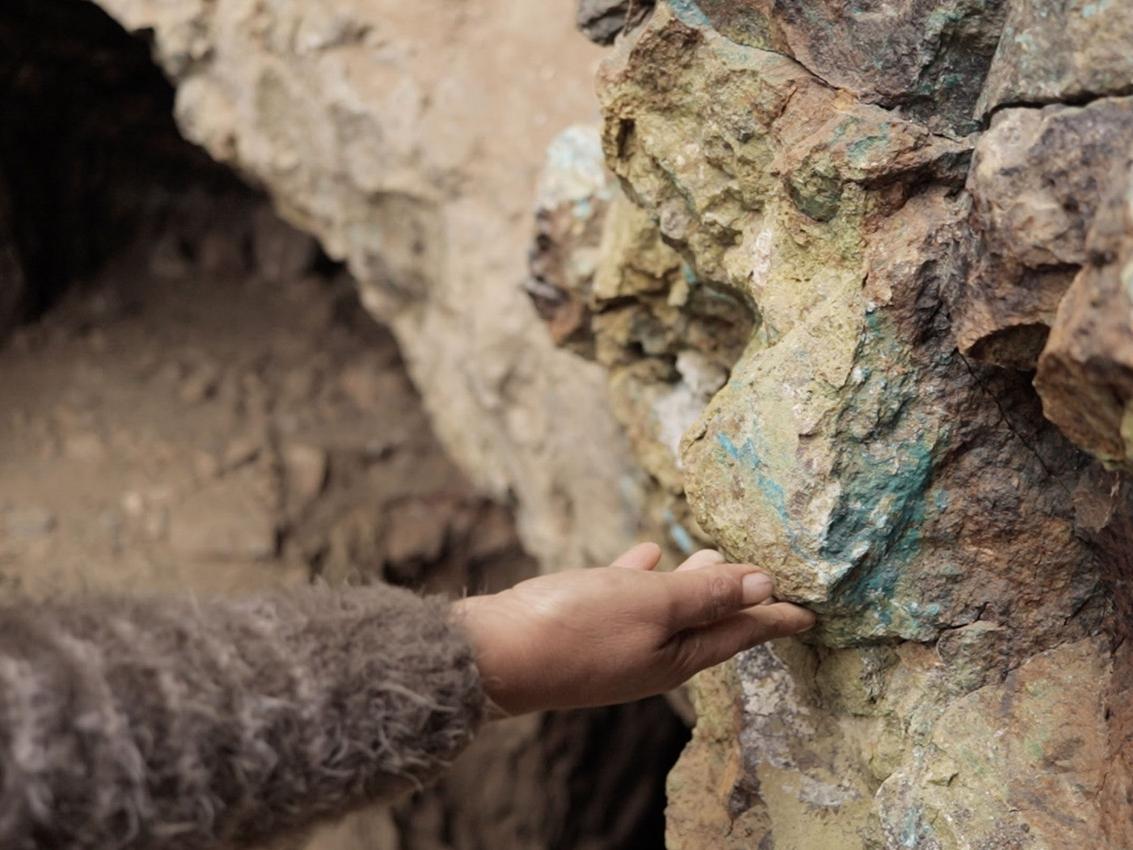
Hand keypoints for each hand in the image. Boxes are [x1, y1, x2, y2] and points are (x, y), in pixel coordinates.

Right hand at [453, 543, 815, 714]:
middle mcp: (652, 656)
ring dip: (692, 583)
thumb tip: (764, 588)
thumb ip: (707, 594)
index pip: (742, 632)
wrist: (495, 654)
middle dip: (739, 599)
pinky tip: (642, 553)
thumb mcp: (653, 604)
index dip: (777, 618)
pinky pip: (626, 597)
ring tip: (707, 553)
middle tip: (767, 574)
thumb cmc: (577, 627)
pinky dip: (642, 576)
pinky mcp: (584, 625)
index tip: (811, 612)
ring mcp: (616, 643)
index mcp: (678, 656)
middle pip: (708, 622)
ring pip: (667, 608)